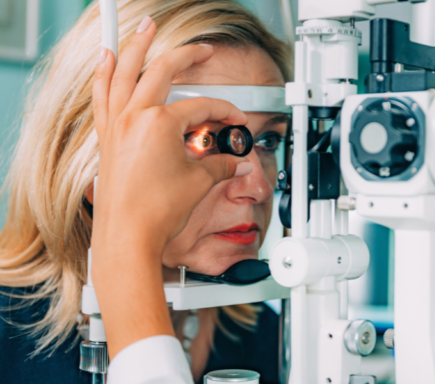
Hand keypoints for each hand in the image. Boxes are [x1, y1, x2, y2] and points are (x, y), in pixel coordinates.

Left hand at [90, 16, 249, 357]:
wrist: (128, 236)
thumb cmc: (156, 211)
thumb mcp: (199, 182)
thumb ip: (221, 164)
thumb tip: (234, 161)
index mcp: (159, 123)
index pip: (202, 108)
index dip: (226, 113)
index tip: (236, 123)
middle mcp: (134, 117)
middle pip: (163, 71)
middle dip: (187, 57)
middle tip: (202, 49)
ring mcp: (116, 125)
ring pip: (124, 73)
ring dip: (135, 47)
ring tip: (143, 27)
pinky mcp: (108, 137)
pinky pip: (102, 95)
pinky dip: (104, 74)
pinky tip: (106, 60)